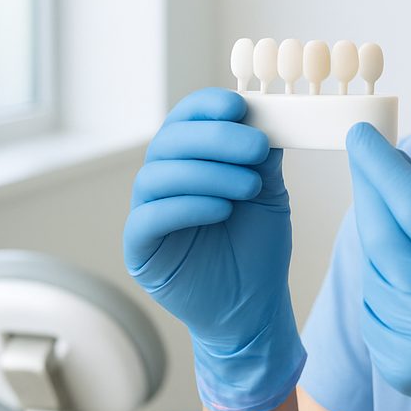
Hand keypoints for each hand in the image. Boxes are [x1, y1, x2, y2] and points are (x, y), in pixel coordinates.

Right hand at [124, 87, 305, 410]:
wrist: (253, 305)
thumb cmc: (257, 245)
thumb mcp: (267, 191)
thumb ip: (262, 155)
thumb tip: (270, 113)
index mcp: (191, 159)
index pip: (186, 119)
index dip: (207, 106)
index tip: (239, 105)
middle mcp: (163, 180)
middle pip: (170, 141)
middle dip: (215, 139)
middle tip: (256, 147)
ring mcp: (147, 213)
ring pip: (158, 176)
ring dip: (207, 173)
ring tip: (247, 186)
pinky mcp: (140, 248)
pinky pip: (149, 218)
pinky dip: (187, 207)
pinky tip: (222, 210)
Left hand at [346, 122, 410, 410]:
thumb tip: (398, 176)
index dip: (383, 168)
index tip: (361, 137)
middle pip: (381, 236)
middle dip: (368, 191)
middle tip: (360, 158)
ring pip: (373, 271)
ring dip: (381, 245)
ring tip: (410, 242)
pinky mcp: (396, 366)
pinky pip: (373, 307)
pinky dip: (383, 286)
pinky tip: (409, 286)